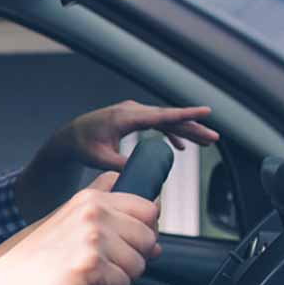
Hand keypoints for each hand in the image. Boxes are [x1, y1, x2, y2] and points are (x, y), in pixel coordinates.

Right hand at [0, 172, 160, 284]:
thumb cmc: (31, 258)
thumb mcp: (65, 218)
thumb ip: (103, 205)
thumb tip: (155, 213)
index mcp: (89, 198)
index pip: (146, 205)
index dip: (143, 228)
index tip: (125, 242)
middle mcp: (93, 212)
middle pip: (148, 235)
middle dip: (135, 256)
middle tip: (107, 266)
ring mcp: (92, 238)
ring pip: (140, 263)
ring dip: (122, 278)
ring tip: (94, 280)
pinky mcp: (91, 266)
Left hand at [60, 100, 218, 170]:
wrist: (69, 137)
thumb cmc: (82, 146)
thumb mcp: (100, 158)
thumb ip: (120, 164)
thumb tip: (140, 174)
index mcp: (124, 117)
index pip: (161, 115)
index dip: (185, 114)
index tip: (206, 111)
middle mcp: (131, 110)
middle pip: (168, 117)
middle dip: (193, 127)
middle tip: (214, 138)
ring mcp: (132, 112)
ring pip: (165, 120)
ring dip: (185, 130)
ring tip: (206, 141)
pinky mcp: (132, 118)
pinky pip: (157, 123)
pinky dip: (170, 132)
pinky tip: (181, 146)